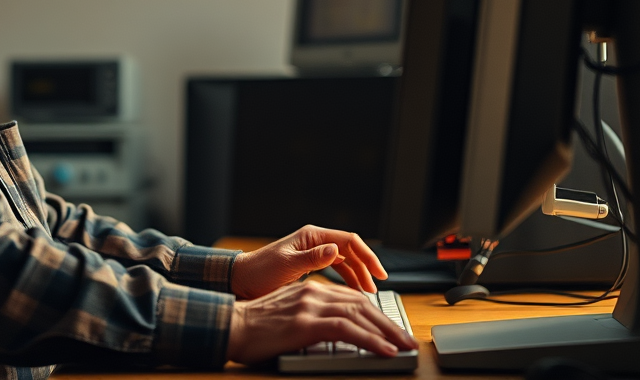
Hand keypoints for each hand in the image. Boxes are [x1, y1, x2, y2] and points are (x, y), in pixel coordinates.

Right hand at [225, 278, 416, 364]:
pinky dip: (370, 339)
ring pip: (359, 314)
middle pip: (361, 304)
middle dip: (389, 323)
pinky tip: (385, 350)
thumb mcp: (289, 315)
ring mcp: (309, 306)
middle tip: (408, 341)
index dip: (377, 314)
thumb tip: (338, 330)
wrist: (231, 327)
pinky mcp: (304, 323)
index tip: (394, 330)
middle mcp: (313, 293)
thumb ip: (312, 316)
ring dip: (387, 332)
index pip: (353, 298)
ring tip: (404, 347)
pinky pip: (346, 329)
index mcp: (310, 290)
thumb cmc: (256, 327)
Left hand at [230, 225, 387, 299]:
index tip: (379, 273)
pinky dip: (347, 279)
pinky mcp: (311, 265)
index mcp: (311, 236)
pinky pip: (336, 269)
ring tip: (367, 292)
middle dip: (366, 267)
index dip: (367, 255)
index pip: (349, 240)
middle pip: (350, 250)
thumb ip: (312, 259)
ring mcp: (314, 252)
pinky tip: (352, 292)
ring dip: (358, 274)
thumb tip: (335, 250)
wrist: (242, 281)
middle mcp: (315, 241)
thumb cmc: (260, 272)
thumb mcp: (287, 265)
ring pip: (345, 260)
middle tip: (376, 287)